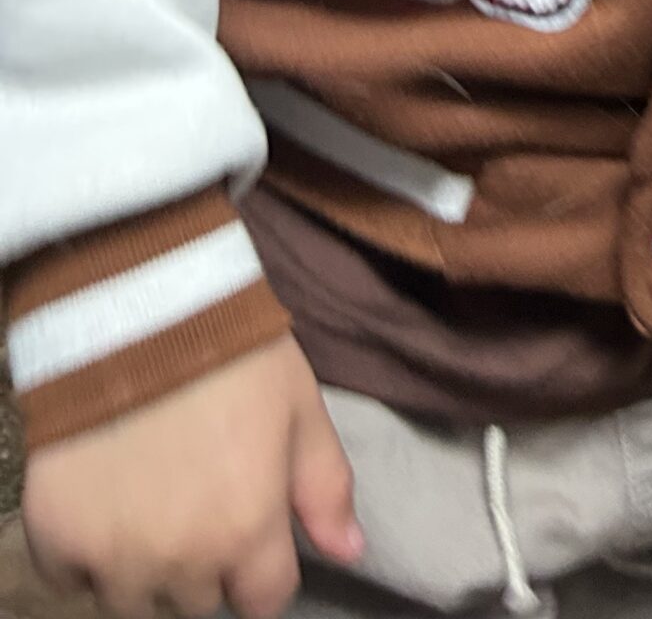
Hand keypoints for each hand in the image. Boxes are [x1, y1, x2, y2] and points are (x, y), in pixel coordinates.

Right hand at [24, 335, 360, 618]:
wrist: (136, 309)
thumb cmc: (232, 352)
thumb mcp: (299, 408)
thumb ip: (325, 487)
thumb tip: (350, 551)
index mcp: (246, 530)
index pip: (263, 600)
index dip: (261, 564)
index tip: (247, 522)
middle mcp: (180, 559)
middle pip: (198, 600)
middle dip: (205, 561)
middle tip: (196, 497)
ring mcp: (112, 556)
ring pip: (134, 600)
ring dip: (145, 566)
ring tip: (151, 500)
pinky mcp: (55, 539)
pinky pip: (71, 580)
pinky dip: (85, 555)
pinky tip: (105, 500)